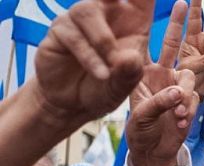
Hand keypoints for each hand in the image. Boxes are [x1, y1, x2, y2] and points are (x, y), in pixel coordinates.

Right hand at [32, 0, 153, 125]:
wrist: (74, 105)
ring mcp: (79, 20)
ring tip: (112, 70)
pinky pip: (74, 36)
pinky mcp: (59, 31)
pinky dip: (90, 57)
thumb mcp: (126, 85)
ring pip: (88, 12)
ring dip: (103, 41)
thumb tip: (129, 57)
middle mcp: (105, 13)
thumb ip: (131, 73)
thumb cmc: (106, 88)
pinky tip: (101, 74)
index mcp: (133, 21)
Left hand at [126, 0, 199, 165]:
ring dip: (184, 97)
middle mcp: (163, 73)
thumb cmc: (139, 132)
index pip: (154, 42)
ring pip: (189, 78)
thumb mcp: (141, 117)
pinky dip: (188, 112)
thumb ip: (157, 102)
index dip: (166, 22)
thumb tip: (177, 92)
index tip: (178, 1)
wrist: (154, 152)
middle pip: (177, 44)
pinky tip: (179, 124)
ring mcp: (178, 87)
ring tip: (176, 117)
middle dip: (184, 25)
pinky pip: (194, 101)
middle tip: (190, 4)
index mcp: (145, 70)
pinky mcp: (190, 102)